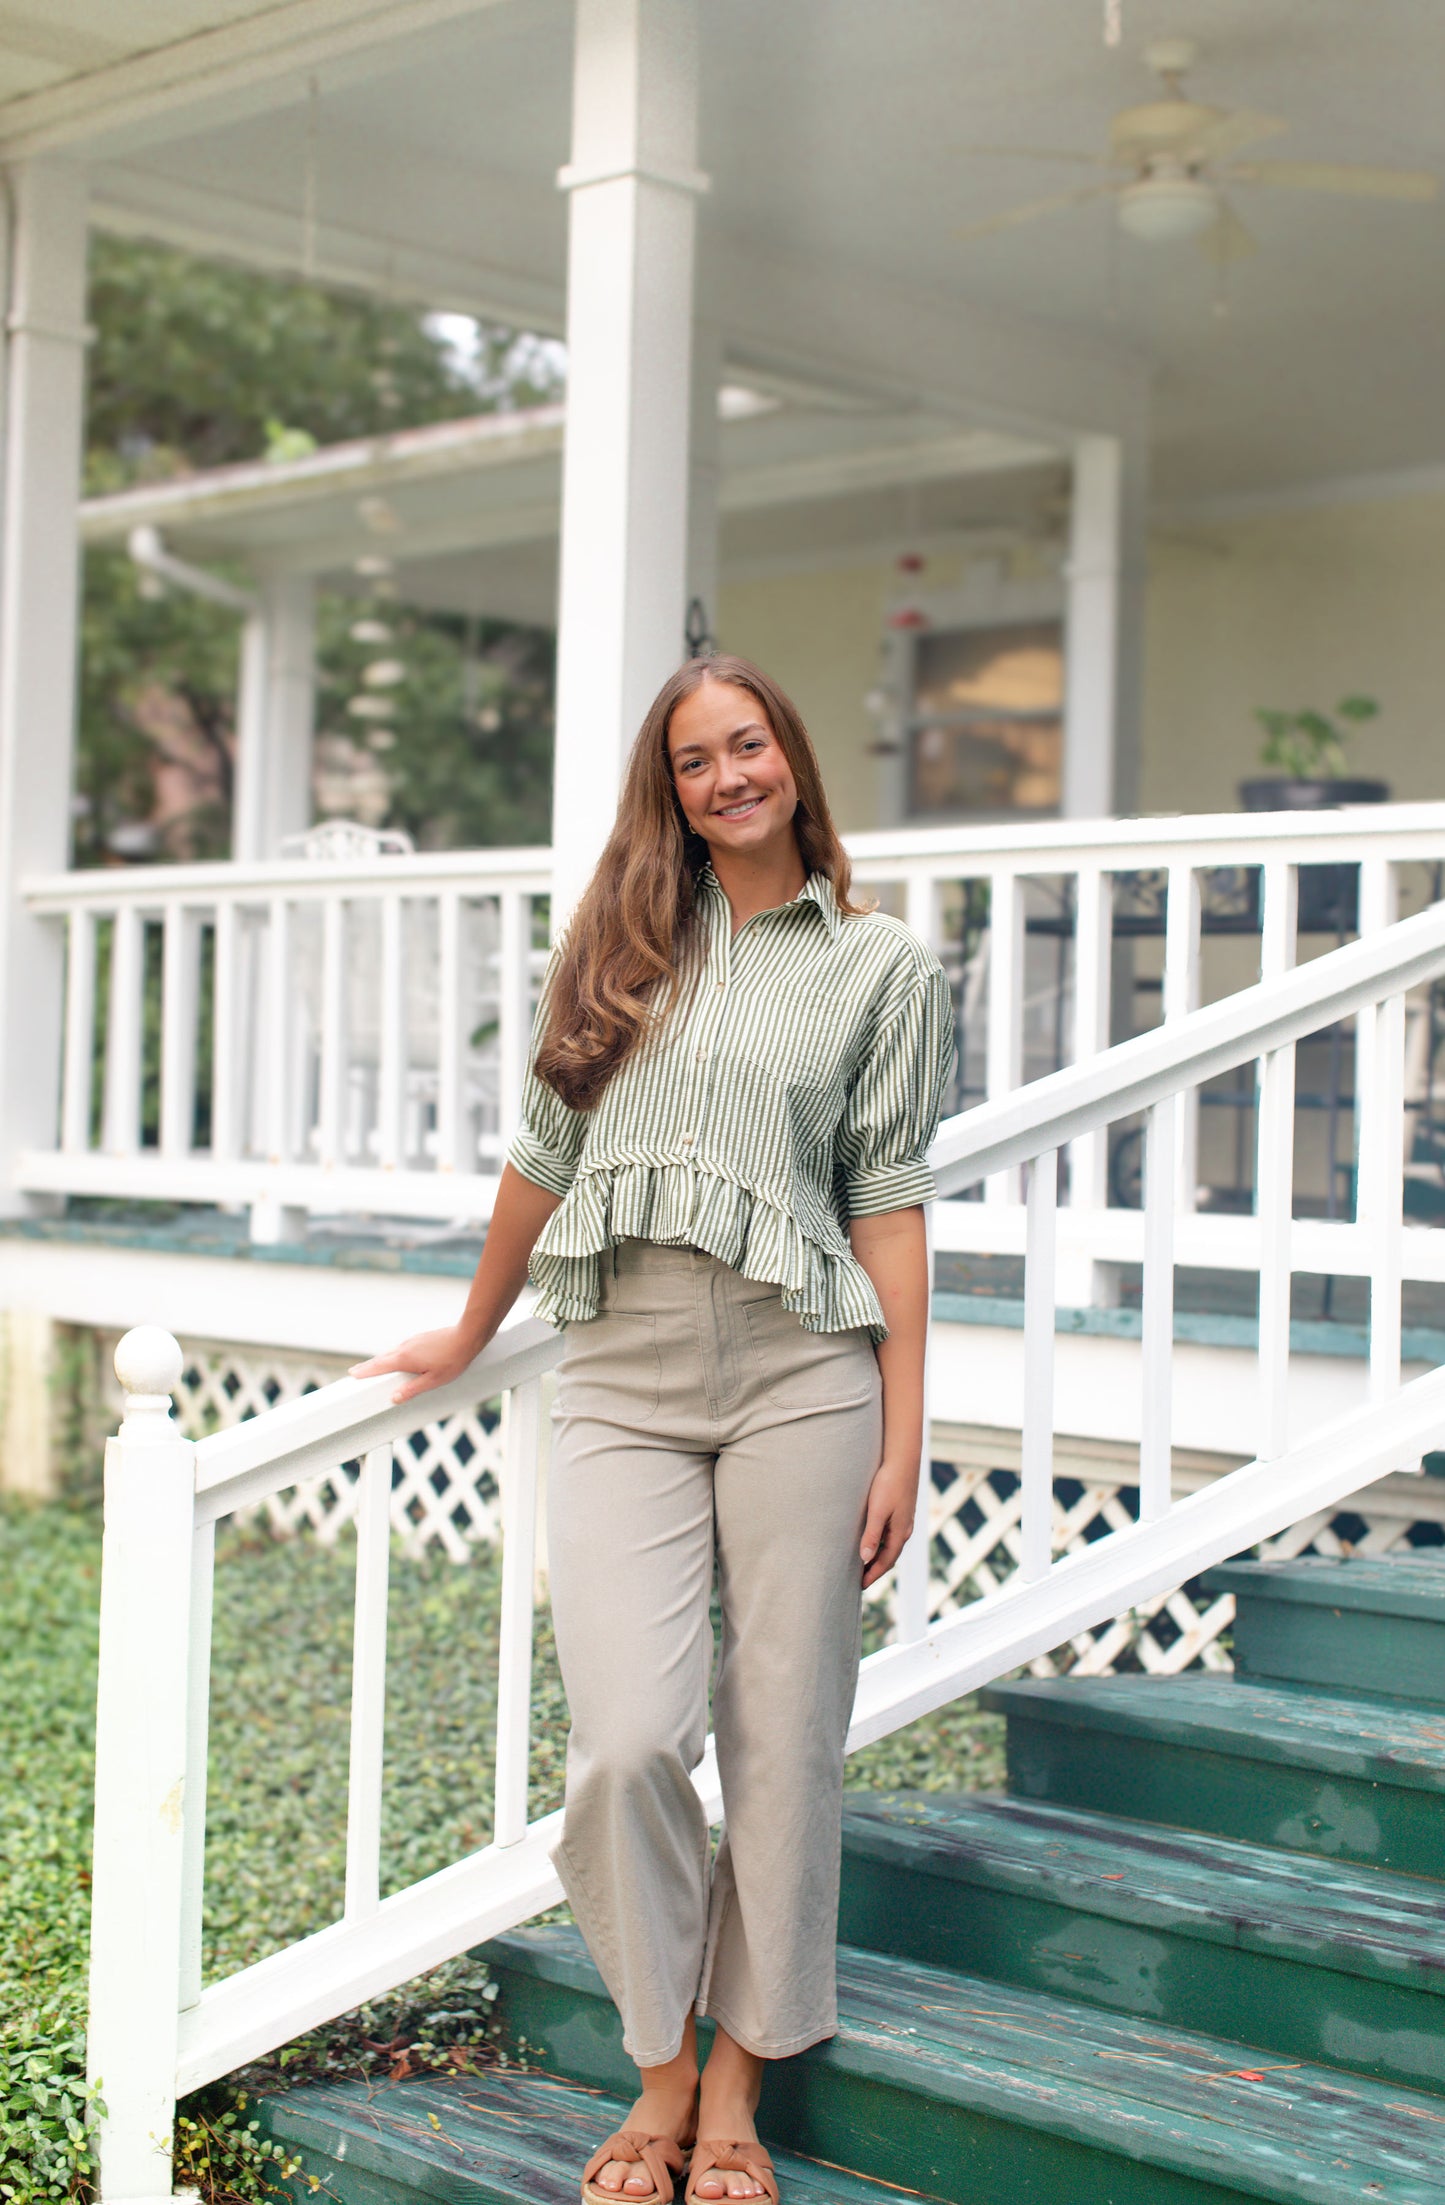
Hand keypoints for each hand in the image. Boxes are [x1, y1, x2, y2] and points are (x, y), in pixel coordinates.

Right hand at [348, 1324, 482, 1405]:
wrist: (467, 1336)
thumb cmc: (453, 1359)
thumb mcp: (433, 1381)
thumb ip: (412, 1390)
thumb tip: (394, 1398)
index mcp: (405, 1358)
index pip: (379, 1366)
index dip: (365, 1371)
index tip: (352, 1374)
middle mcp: (405, 1347)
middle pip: (382, 1358)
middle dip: (369, 1366)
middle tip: (356, 1372)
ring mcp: (412, 1341)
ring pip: (392, 1352)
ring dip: (381, 1360)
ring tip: (373, 1367)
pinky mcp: (420, 1338)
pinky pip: (401, 1348)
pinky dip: (393, 1355)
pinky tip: (397, 1359)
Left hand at [860, 1455, 919, 1588]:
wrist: (903, 1459)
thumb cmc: (889, 1483)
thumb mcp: (877, 1510)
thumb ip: (871, 1535)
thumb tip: (865, 1559)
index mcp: (900, 1532)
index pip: (886, 1561)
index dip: (873, 1574)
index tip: (860, 1586)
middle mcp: (905, 1529)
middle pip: (890, 1556)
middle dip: (876, 1569)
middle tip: (860, 1580)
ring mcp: (904, 1520)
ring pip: (891, 1545)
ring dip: (879, 1556)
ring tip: (864, 1564)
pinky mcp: (901, 1511)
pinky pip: (891, 1534)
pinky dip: (881, 1544)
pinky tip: (872, 1540)